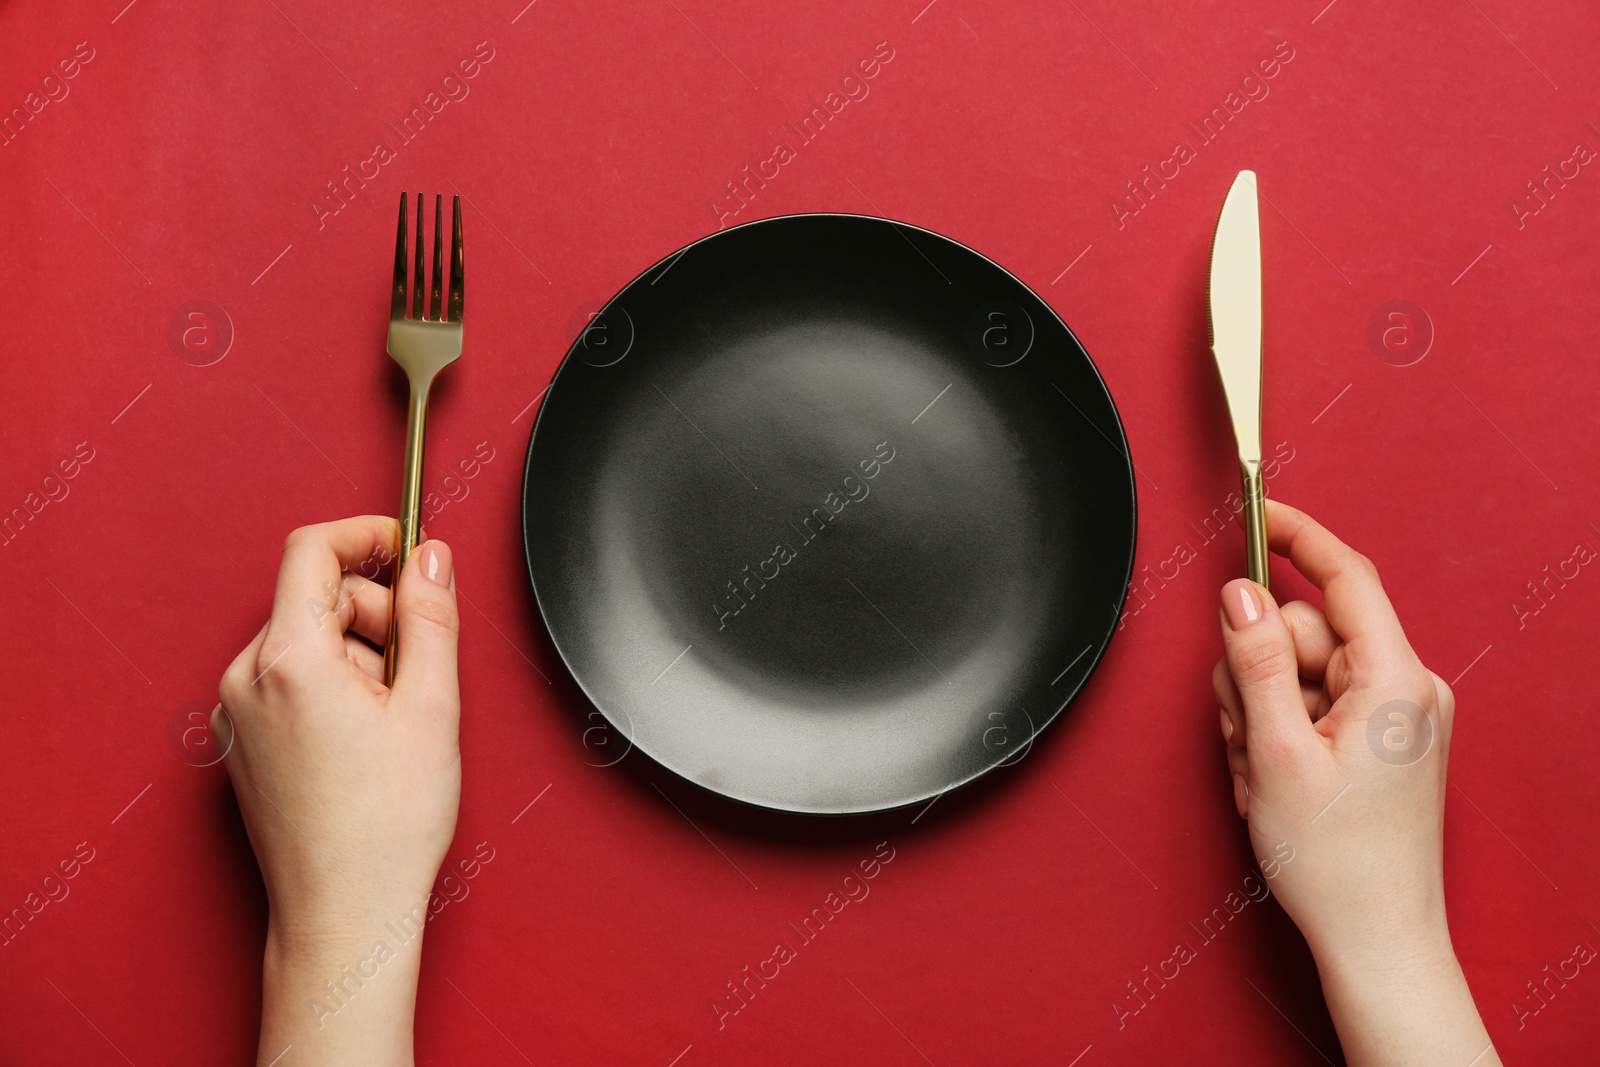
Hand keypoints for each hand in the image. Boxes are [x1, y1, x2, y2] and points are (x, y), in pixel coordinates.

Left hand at [216, 515, 460, 1065]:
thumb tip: (429, 557)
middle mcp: (247, 679)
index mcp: (289, 659)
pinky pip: (290, 681)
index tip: (404, 545)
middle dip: (375, 615)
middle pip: (315, 598)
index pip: (312, 551)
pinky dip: (332, 689)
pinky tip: (364, 741)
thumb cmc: (387, 826)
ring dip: (358, 658)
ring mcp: (237, 713)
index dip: (365, 536)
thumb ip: (430, 616)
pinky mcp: (242, 742)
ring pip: (307, 641)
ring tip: (392, 723)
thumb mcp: (432, 706)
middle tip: (418, 672)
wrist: (345, 913)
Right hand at [1212, 500, 1497, 1066]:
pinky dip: (1281, 731)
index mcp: (1394, 681)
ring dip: (1262, 711)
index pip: (1345, 578)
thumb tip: (1240, 594)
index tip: (1258, 511)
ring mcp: (1398, 716)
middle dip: (1258, 670)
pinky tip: (1277, 779)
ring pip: (1300, 669)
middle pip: (1305, 630)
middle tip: (1246, 734)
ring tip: (1264, 773)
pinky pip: (1315, 703)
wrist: (1376, 940)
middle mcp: (1407, 689)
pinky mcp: (1383, 740)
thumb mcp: (1276, 753)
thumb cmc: (1335, 862)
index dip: (1297, 537)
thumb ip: (1254, 664)